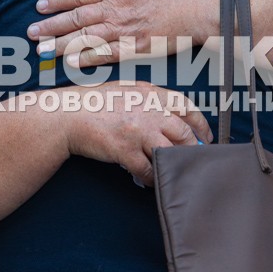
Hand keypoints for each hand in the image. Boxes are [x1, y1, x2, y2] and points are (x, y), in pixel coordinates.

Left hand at [27, 0, 213, 65]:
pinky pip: (106, 54)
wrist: (198, 7)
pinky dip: (87, 58)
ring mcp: (124, 29)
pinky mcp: (135, 48)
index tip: (40, 6)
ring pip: (85, 38)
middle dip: (51, 26)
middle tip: (31, 33)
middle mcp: (115, 9)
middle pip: (76, 18)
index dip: (57, 1)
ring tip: (42, 51)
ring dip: (61, 45)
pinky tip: (71, 62)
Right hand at [62, 80, 211, 186]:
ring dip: (173, 165)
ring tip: (172, 171)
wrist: (67, 115)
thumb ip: (149, 100)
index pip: (186, 107)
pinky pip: (148, 170)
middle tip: (193, 159)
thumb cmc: (94, 103)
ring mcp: (138, 131)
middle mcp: (148, 110)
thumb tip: (171, 117)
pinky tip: (149, 180)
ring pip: (170, 153)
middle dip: (192, 149)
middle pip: (184, 133)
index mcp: (150, 92)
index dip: (201, 124)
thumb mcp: (126, 91)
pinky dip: (151, 178)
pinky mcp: (126, 150)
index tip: (205, 137)